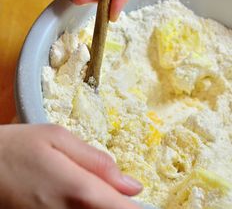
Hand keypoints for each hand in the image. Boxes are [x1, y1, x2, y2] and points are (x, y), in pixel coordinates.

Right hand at [0, 124, 141, 208]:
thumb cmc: (17, 146)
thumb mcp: (58, 138)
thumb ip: (97, 161)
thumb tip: (131, 184)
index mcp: (78, 191)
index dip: (138, 207)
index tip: (138, 197)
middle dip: (119, 206)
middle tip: (112, 190)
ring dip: (102, 207)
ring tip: (92, 189)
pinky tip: (76, 198)